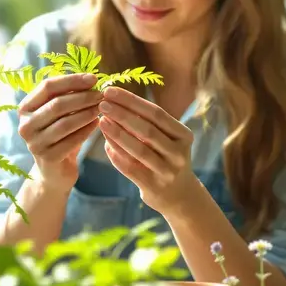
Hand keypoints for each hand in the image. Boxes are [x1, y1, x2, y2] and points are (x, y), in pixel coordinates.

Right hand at [17, 73, 101, 190]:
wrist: (54, 171)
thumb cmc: (59, 136)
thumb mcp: (58, 114)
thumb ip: (67, 96)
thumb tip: (90, 78)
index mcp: (25, 108)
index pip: (47, 87)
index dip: (72, 80)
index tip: (93, 78)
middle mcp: (25, 125)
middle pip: (57, 104)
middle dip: (82, 97)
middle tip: (101, 95)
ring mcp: (34, 143)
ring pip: (65, 122)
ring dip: (87, 113)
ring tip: (101, 108)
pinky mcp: (47, 158)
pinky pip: (72, 140)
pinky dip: (87, 130)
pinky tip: (98, 124)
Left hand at [98, 86, 200, 211]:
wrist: (179, 195)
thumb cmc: (166, 157)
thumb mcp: (167, 138)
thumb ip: (148, 122)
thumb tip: (116, 100)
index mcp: (184, 135)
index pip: (156, 113)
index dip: (132, 101)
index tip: (111, 91)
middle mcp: (179, 153)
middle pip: (147, 130)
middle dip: (122, 114)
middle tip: (102, 103)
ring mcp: (167, 171)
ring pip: (138, 150)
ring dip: (117, 133)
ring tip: (101, 121)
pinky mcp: (154, 186)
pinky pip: (130, 167)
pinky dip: (116, 154)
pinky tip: (105, 144)